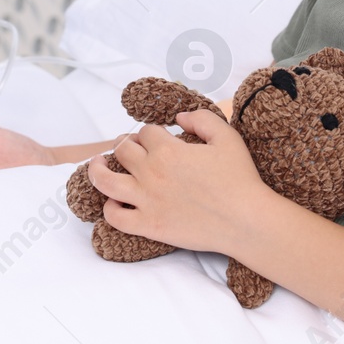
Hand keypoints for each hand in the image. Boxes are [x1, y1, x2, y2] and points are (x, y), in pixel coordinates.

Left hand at [86, 110, 270, 255]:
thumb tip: (179, 118)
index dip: (150, 132)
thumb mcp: (226, 137)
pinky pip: (116, 218)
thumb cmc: (240, 178)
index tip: (155, 138)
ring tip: (97, 164)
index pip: (145, 131)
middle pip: (122, 150)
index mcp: (168, 150)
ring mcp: (147, 200)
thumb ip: (201, 119)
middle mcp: (151, 172)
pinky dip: (110, 209)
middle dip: (124, 145)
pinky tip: (114, 203)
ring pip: (105, 181)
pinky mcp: (149, 225)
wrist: (246, 221)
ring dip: (97, 169)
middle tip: (128, 148)